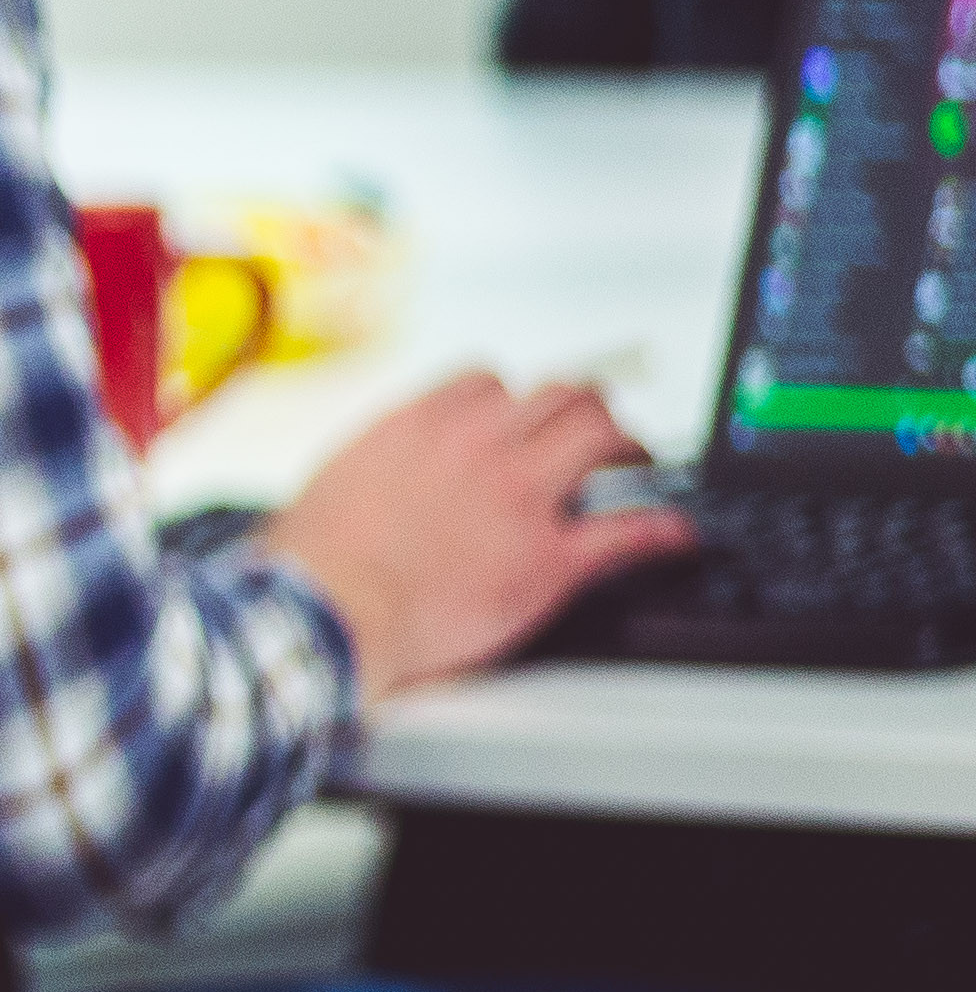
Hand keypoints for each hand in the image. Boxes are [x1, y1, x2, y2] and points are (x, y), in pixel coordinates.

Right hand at [262, 370, 686, 694]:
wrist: (324, 611)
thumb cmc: (314, 560)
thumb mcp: (335, 478)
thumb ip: (377, 458)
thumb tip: (379, 465)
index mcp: (424, 424)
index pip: (489, 381)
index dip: (512, 399)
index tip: (518, 416)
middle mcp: (481, 446)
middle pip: (563, 395)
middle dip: (587, 407)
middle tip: (598, 428)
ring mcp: (522, 499)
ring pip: (604, 436)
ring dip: (630, 444)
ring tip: (640, 462)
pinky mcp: (549, 559)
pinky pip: (628, 530)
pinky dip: (662, 529)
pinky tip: (676, 533)